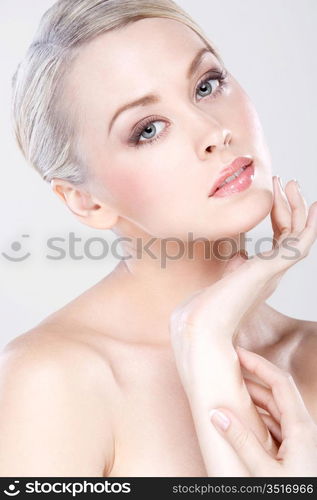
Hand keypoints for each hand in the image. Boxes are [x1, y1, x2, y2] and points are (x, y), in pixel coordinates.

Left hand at [169, 177, 316, 385]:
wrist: (201, 325)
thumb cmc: (206, 307)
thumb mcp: (223, 278)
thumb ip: (235, 265)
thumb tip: (239, 253)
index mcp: (261, 274)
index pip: (279, 241)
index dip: (281, 218)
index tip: (276, 197)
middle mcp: (272, 273)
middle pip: (291, 234)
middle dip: (292, 207)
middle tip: (287, 182)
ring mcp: (274, 271)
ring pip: (298, 235)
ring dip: (298, 208)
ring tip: (291, 183)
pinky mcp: (271, 268)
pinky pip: (299, 242)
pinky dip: (307, 224)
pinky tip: (310, 206)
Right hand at [210, 346, 316, 476]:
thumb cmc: (294, 493)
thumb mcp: (264, 472)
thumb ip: (241, 441)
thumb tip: (217, 414)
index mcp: (301, 427)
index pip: (279, 382)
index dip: (258, 364)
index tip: (238, 353)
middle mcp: (303, 428)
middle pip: (276, 392)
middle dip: (253, 378)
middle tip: (230, 370)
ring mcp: (299, 438)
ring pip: (275, 408)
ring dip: (254, 399)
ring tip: (230, 392)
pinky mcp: (294, 449)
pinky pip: (275, 424)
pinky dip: (257, 417)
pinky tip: (241, 419)